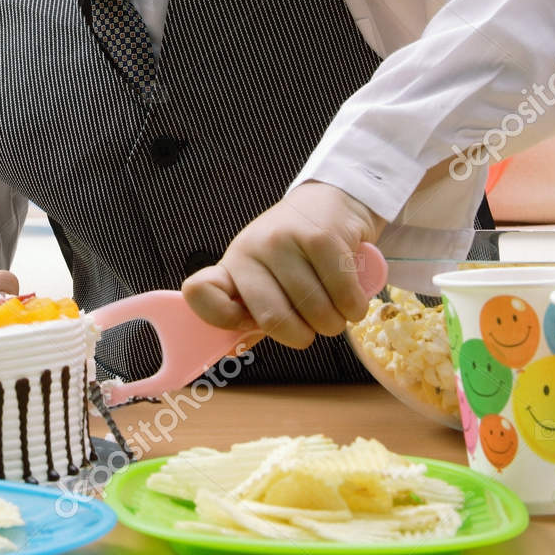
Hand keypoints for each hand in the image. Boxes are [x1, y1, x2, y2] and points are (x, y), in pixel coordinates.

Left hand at [180, 182, 383, 348]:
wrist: (330, 203)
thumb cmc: (296, 254)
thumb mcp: (267, 277)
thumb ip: (252, 313)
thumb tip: (232, 352)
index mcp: (233, 264)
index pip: (199, 292)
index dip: (221, 319)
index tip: (247, 324)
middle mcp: (252, 249)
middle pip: (273, 320)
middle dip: (303, 336)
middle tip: (313, 326)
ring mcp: (284, 240)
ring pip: (316, 312)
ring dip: (334, 323)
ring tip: (335, 308)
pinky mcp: (321, 237)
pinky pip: (344, 296)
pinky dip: (354, 308)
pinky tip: (352, 299)